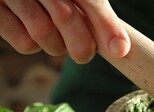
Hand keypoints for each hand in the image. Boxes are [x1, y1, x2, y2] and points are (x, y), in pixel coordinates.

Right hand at [0, 0, 129, 63]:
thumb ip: (91, 8)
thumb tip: (117, 45)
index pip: (91, 0)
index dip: (106, 26)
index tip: (119, 50)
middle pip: (66, 17)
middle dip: (82, 44)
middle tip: (85, 54)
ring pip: (44, 34)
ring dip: (56, 46)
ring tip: (56, 38)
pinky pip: (24, 42)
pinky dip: (34, 45)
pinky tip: (32, 32)